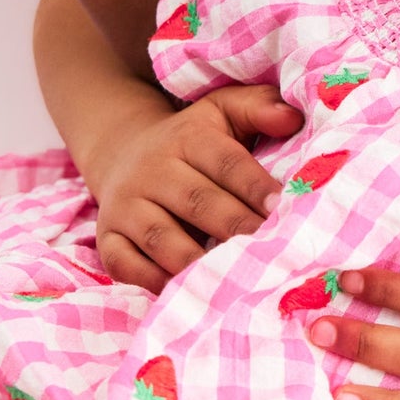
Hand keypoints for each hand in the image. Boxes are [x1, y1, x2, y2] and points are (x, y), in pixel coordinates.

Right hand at [92, 84, 302, 292]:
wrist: (122, 152)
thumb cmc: (192, 139)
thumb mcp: (223, 111)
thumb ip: (258, 107)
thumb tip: (292, 117)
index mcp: (187, 138)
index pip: (225, 161)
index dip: (254, 185)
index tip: (281, 207)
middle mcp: (152, 171)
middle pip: (197, 201)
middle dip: (235, 227)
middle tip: (270, 249)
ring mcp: (126, 206)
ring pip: (162, 237)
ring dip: (197, 260)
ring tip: (233, 279)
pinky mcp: (107, 237)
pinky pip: (126, 264)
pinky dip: (154, 281)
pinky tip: (188, 292)